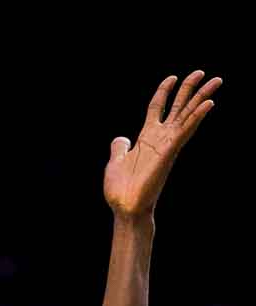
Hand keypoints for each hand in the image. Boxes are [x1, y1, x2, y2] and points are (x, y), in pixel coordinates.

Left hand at [104, 70, 220, 218]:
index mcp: (146, 138)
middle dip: (189, 89)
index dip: (164, 91)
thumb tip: (121, 138)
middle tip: (201, 72)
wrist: (125, 208)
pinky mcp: (169, 152)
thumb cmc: (121, 191)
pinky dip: (197, 117)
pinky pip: (186, 131)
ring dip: (201, 98)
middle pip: (178, 107)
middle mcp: (160, 138)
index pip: (157, 107)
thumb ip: (119, 148)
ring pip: (187, 115)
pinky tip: (209, 104)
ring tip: (216, 81)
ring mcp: (167, 145)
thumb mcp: (116, 162)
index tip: (172, 77)